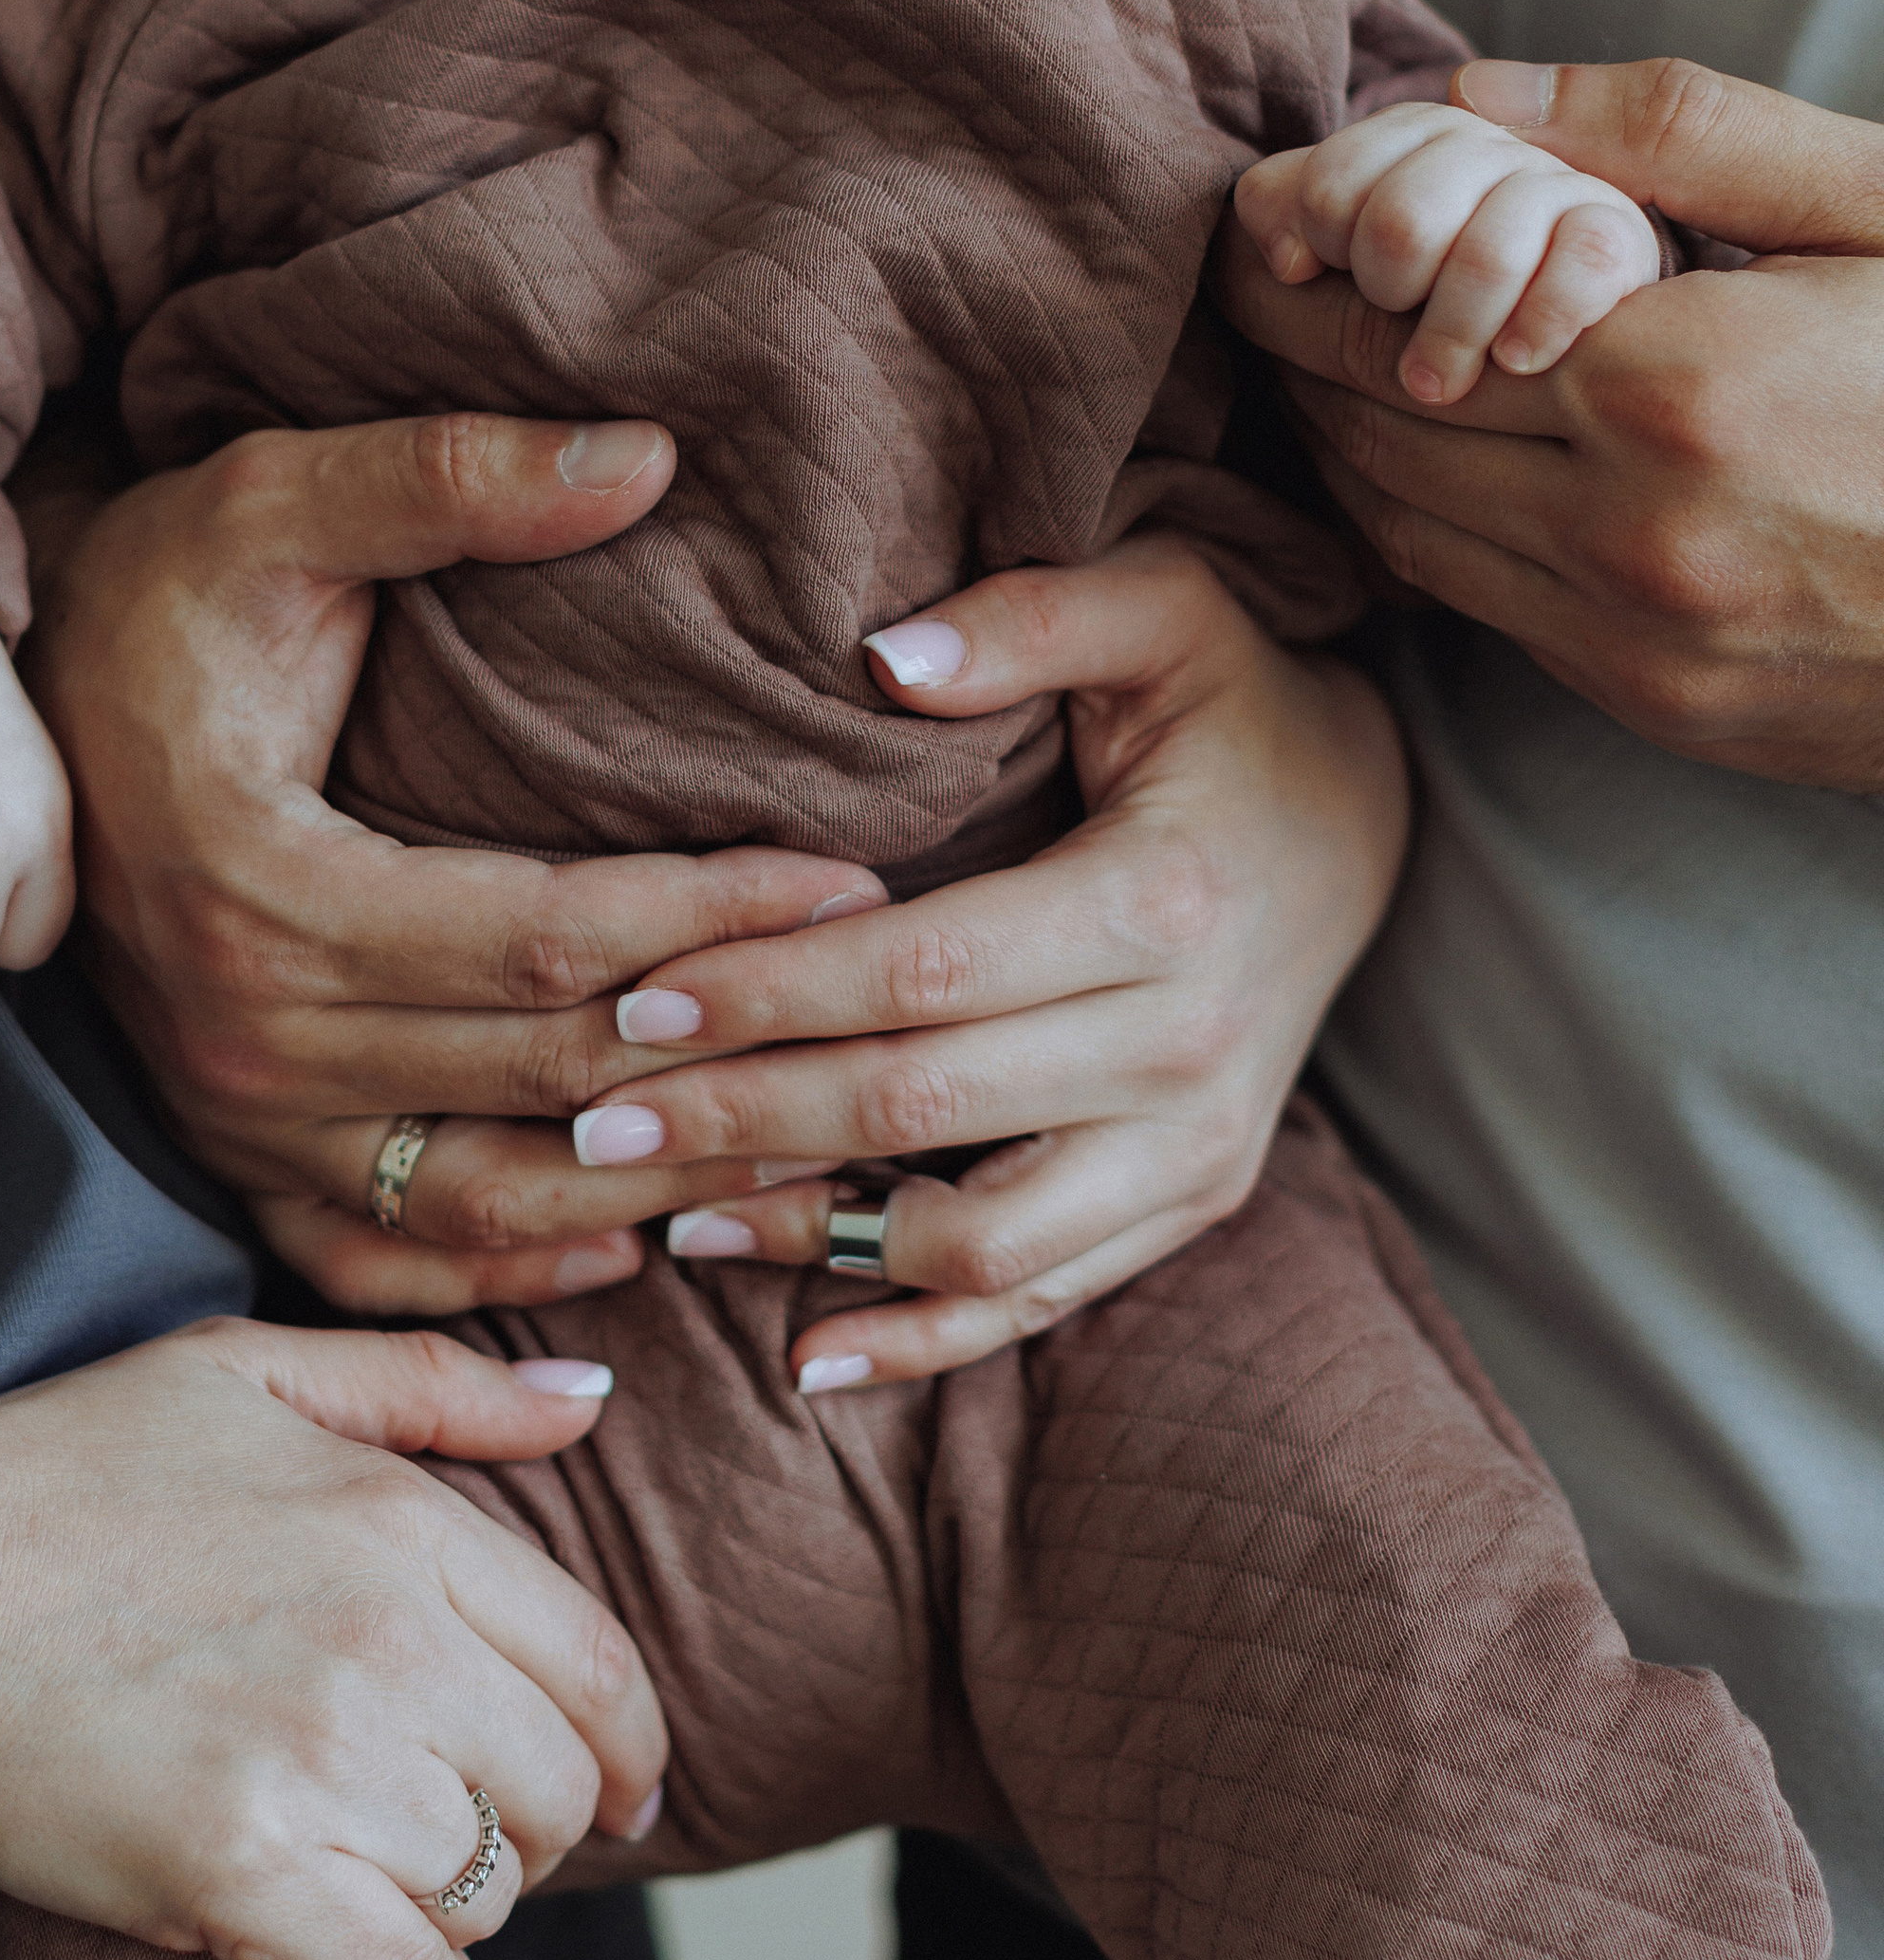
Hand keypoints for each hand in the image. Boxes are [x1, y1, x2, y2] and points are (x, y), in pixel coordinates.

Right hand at [0, 1321, 659, 1959]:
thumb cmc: (59, 1476)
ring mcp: (312, 1758)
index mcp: (400, 1518)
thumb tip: (590, 1395)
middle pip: (559, 1789)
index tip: (623, 1787)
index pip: (597, 1666)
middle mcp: (383, 1637)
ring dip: (464, 1903)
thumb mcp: (248, 1372)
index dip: (629, 1745)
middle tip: (480, 1829)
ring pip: (488, 1889)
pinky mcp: (233, 1872)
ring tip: (395, 1874)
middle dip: (545, 1826)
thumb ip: (432, 1387)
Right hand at [19, 411, 882, 1310]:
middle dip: (729, 1052)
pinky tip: (633, 1248)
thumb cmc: (162, 590)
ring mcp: (230, 1115)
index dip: (712, 916)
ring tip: (808, 1143)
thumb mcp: (281, 498)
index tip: (857, 879)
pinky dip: (511, 1272)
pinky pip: (382, 1261)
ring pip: (490, 1196)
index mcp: (261, 884)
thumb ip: (452, 475)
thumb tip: (646, 455)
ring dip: (657, 1185)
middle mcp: (244, 1034)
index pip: (547, 938)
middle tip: (884, 1018)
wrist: (12, 699)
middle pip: (543, 1081)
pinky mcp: (227, 1155)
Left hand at [563, 536, 1407, 1385]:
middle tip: (596, 1123)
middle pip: (925, 1110)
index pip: (925, 971)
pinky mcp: (1193, 1200)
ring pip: (983, 1241)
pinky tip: (805, 1353)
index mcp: (1162, 901)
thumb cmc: (1230, 701)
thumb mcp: (1164, 606)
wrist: (1363, 822)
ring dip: (816, 1242)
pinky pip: (1048, 1299)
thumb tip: (881, 659)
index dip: (773, 991)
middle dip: (744, 1120)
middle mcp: (1190, 1048)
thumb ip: (1028, 616)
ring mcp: (1201, 1146)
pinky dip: (926, 1336)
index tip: (636, 999)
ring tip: (673, 1217)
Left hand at [1216, 53, 1883, 785]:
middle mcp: (1630, 528)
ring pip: (1401, 529)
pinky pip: (1476, 605)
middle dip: (1305, 348)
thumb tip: (1478, 92)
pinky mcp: (1655, 706)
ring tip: (1327, 359)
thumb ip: (1681, 135)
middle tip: (1266, 278)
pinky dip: (1421, 526)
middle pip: (1373, 427)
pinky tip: (1426, 458)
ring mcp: (1637, 638)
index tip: (1268, 218)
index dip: (1305, 268)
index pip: (1396, 319)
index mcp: (1677, 384)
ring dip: (1345, 442)